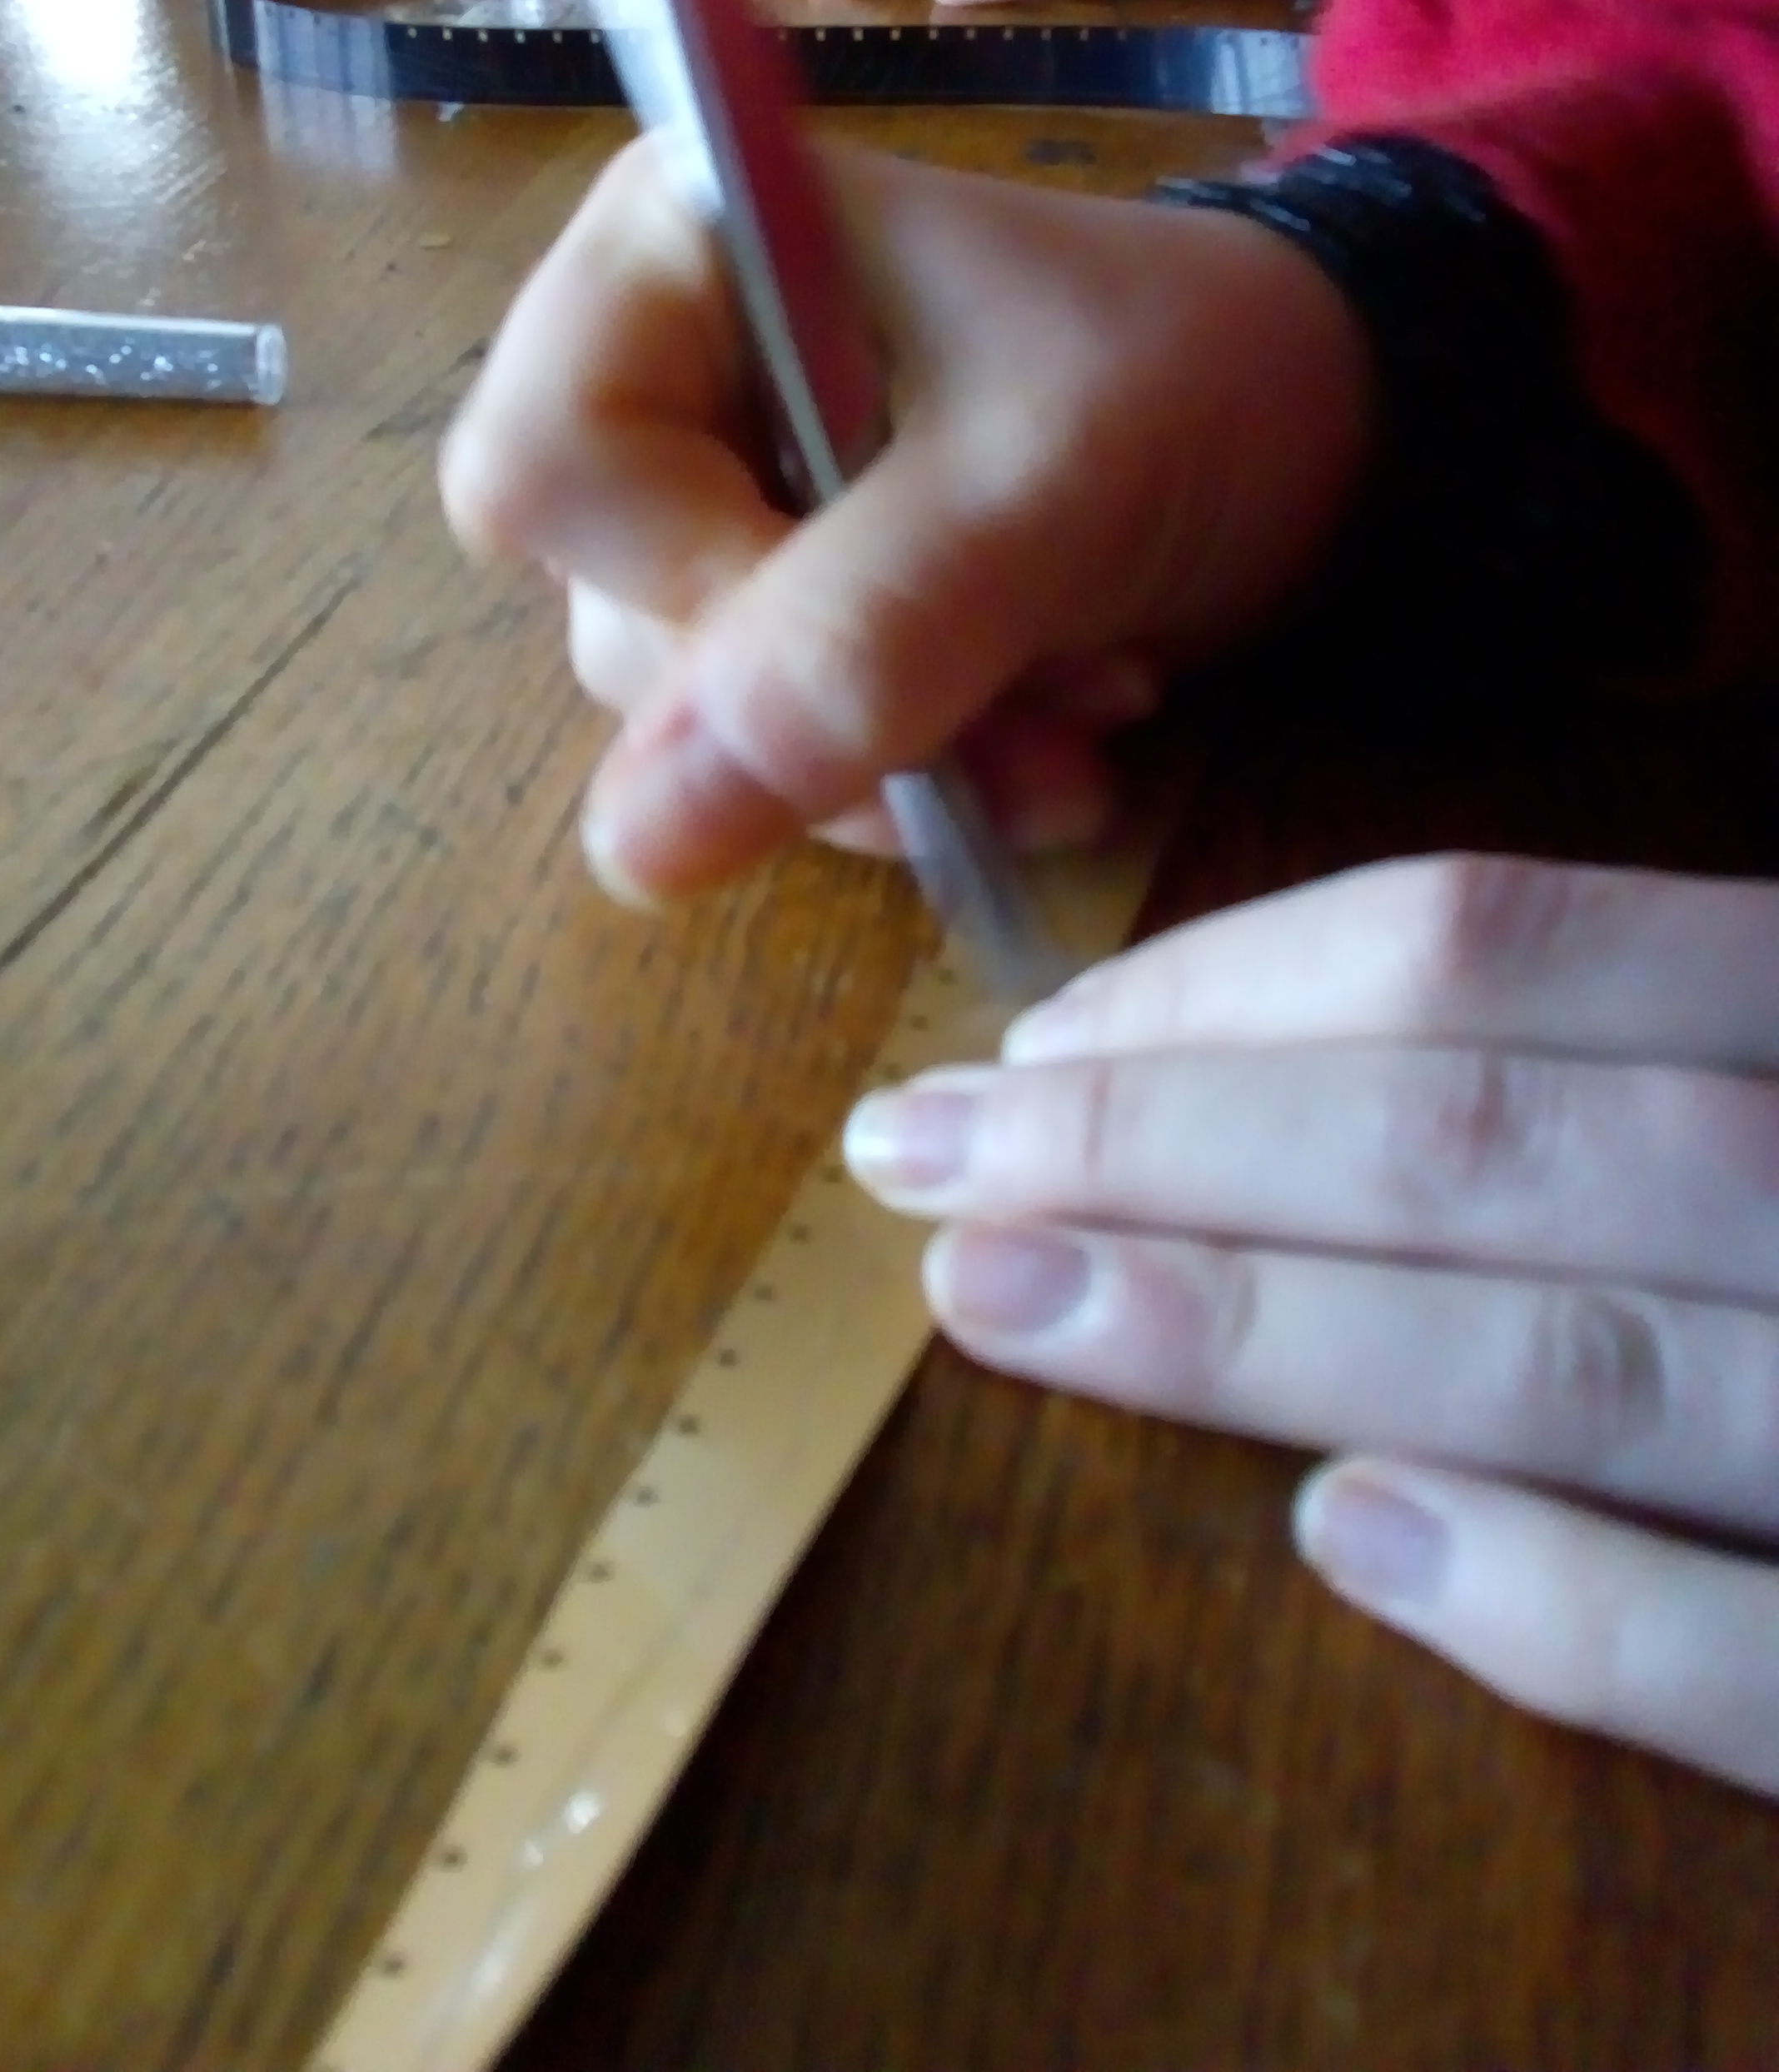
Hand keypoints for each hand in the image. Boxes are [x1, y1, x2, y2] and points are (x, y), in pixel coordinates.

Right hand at [439, 134, 1370, 900]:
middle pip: (614, 608)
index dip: (685, 588)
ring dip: (886, 756)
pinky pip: (770, 744)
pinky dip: (908, 769)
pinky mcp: (781, 591)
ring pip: (693, 710)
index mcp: (675, 247)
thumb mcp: (1048, 491)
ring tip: (1066, 726)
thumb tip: (636, 842)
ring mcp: (713, 492)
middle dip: (823, 703)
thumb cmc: (1194, 377)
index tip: (872, 631)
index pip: (542, 469)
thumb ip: (860, 640)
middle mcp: (656, 367)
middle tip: (1027, 719)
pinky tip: (1043, 737)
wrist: (1331, 416)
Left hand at [843, 853, 1778, 1797]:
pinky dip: (1557, 1597)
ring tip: (1001, 1302)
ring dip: (1260, 1330)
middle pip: (1475, 1142)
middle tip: (917, 1160)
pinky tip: (1343, 1542)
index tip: (1019, 1049)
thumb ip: (1602, 1061)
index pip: (1482, 954)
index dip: (1220, 994)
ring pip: (1576, 1366)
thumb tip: (1243, 1082)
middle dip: (1160, 1142)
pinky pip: (1757, 1658)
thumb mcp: (1770, 1082)